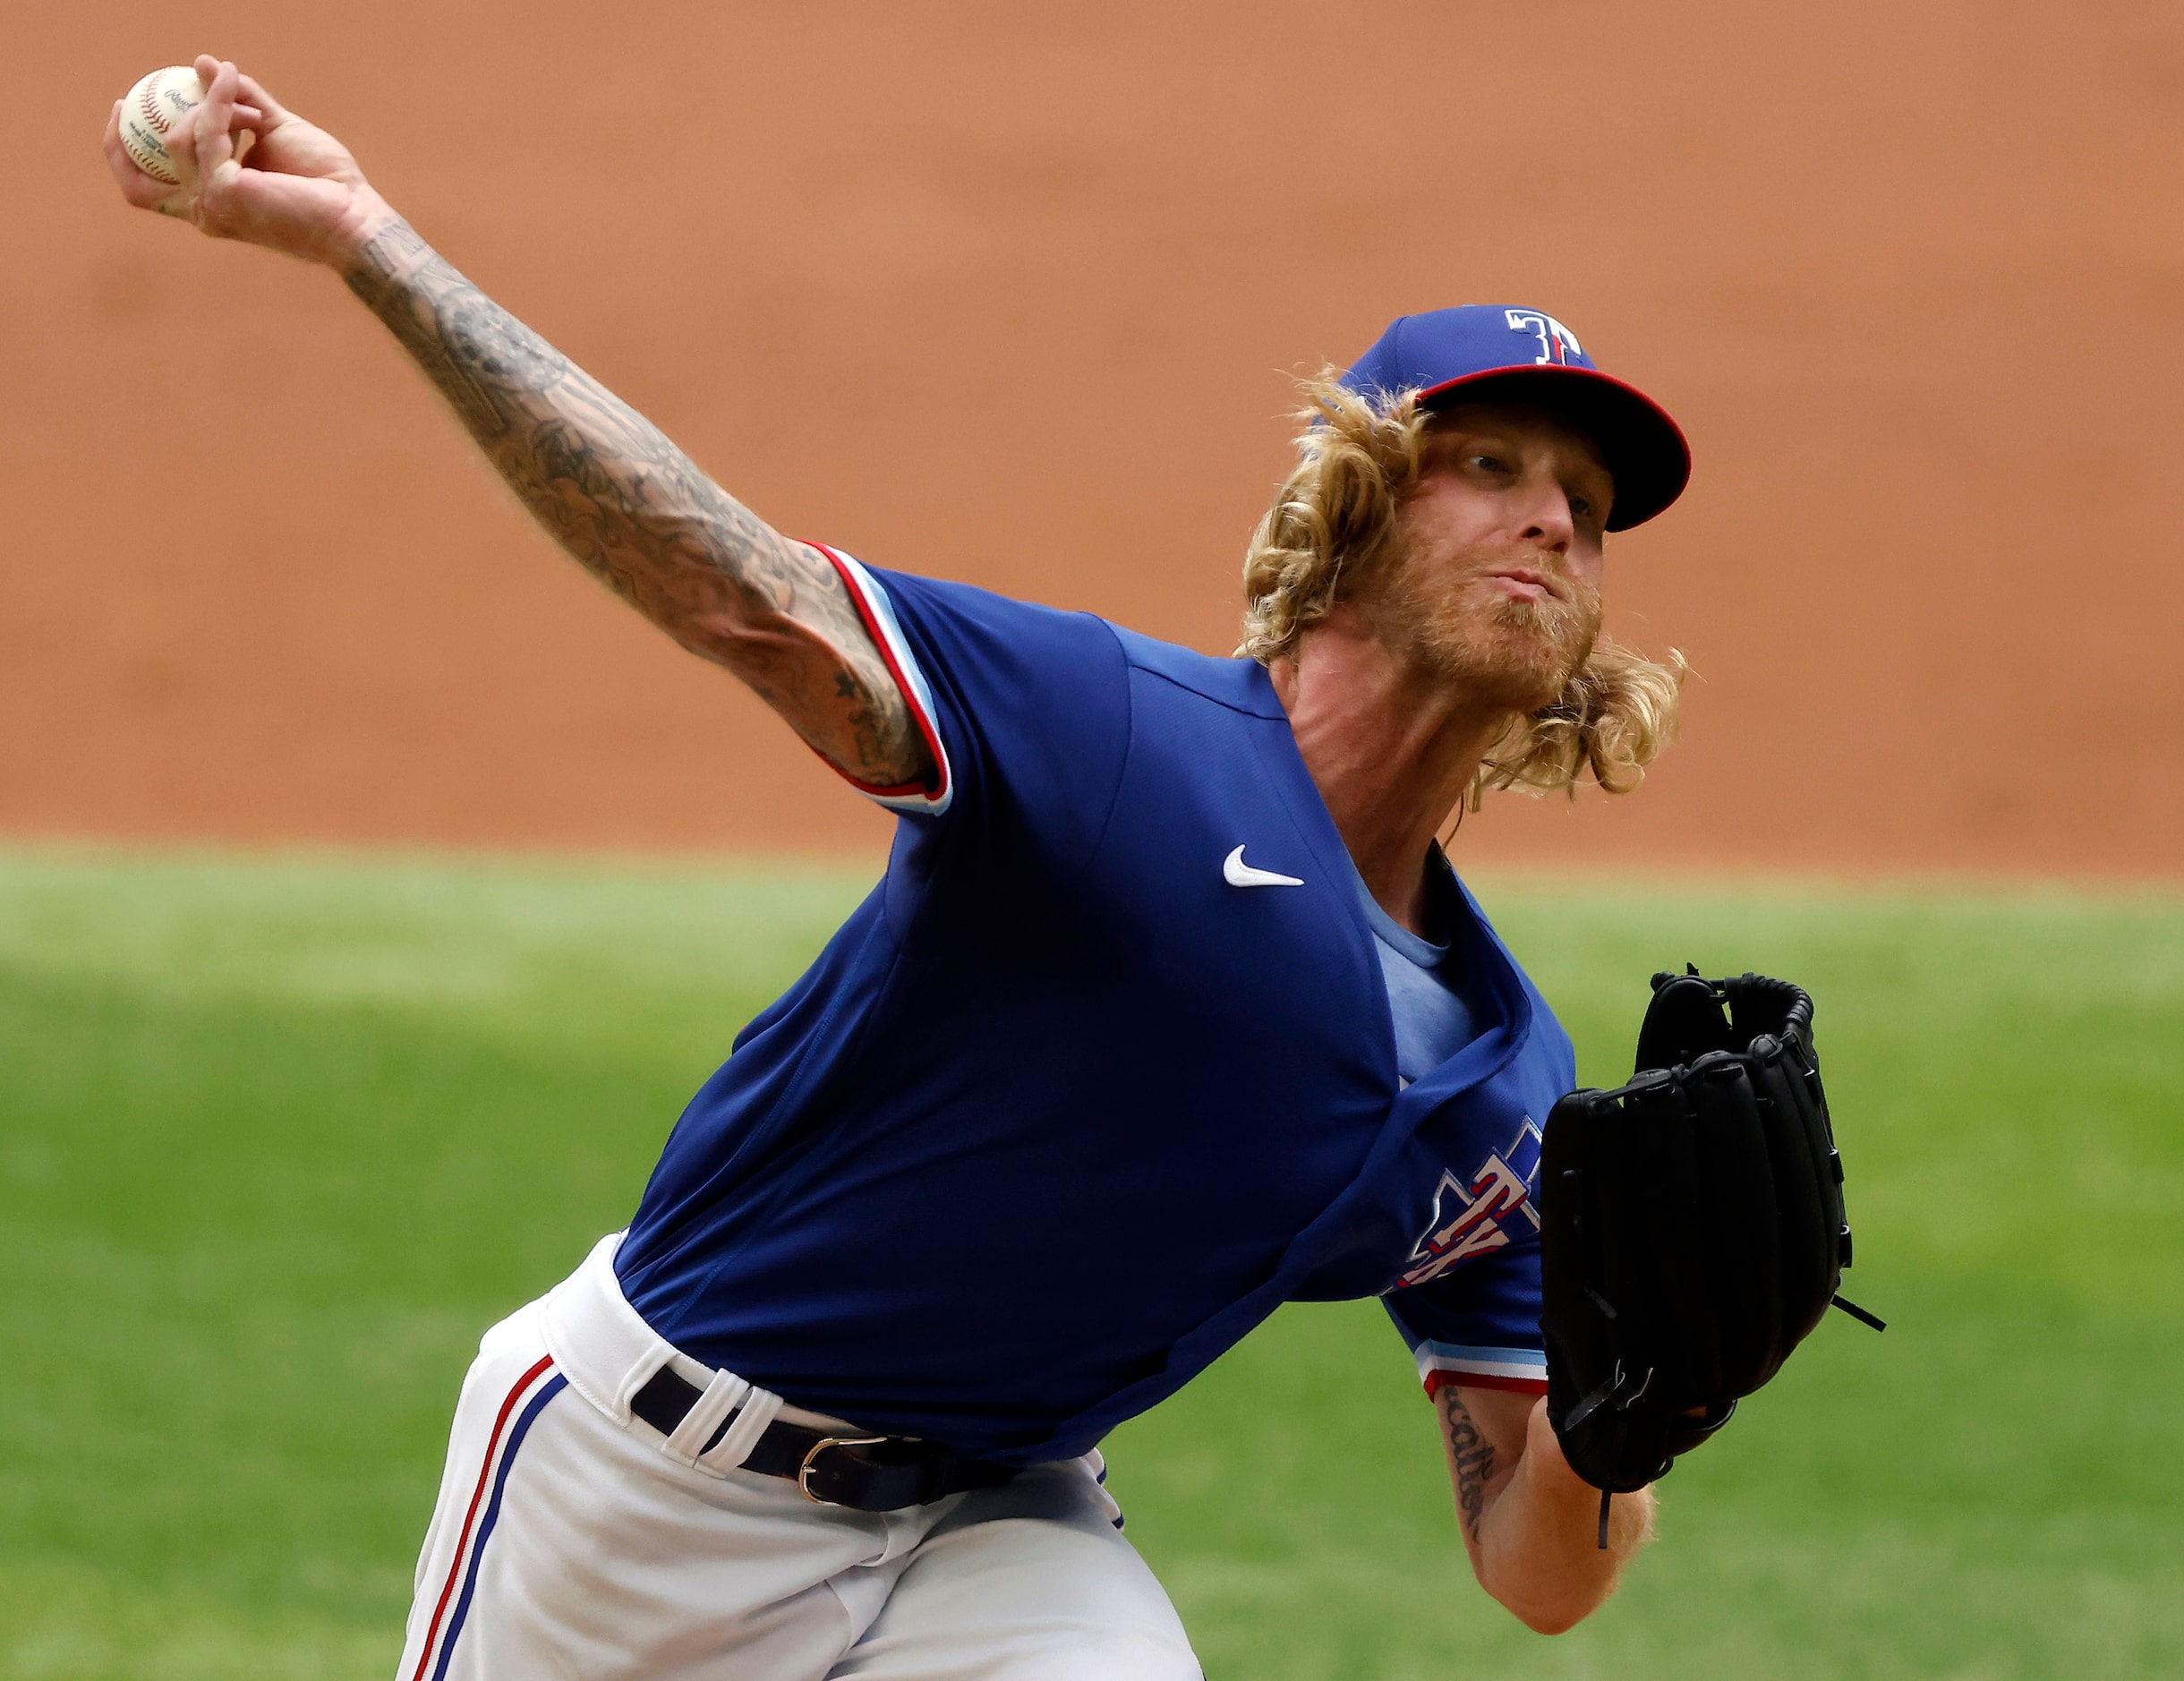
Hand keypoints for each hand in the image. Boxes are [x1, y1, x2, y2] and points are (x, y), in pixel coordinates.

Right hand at [102, 55, 397, 267]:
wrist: (355, 213)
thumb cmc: (324, 183)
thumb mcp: (275, 130)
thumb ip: (238, 101)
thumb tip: (204, 63)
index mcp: (211, 205)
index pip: (146, 191)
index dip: (122, 153)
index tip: (125, 109)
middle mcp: (205, 213)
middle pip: (140, 180)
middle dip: (133, 134)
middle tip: (141, 91)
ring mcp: (212, 206)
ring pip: (182, 138)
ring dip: (211, 106)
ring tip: (241, 89)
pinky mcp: (225, 191)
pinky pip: (209, 132)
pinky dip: (220, 103)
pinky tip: (235, 84)